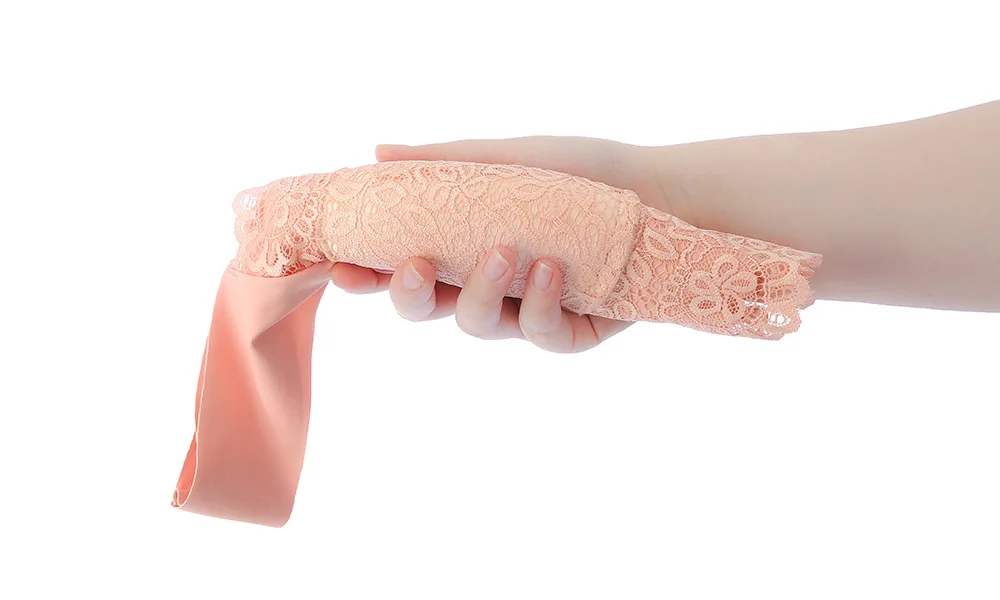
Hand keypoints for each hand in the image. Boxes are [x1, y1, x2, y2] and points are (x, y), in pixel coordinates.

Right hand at [330, 136, 671, 351]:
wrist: (655, 190)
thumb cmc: (579, 172)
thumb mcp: (512, 158)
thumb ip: (448, 162)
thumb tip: (376, 152)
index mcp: (464, 250)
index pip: (405, 269)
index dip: (369, 276)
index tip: (343, 267)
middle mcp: (488, 287)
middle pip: (430, 310)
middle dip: (412, 296)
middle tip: (416, 266)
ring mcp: (526, 314)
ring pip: (480, 326)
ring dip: (483, 292)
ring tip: (507, 252)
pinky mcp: (569, 333)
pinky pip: (542, 335)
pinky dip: (541, 306)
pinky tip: (552, 270)